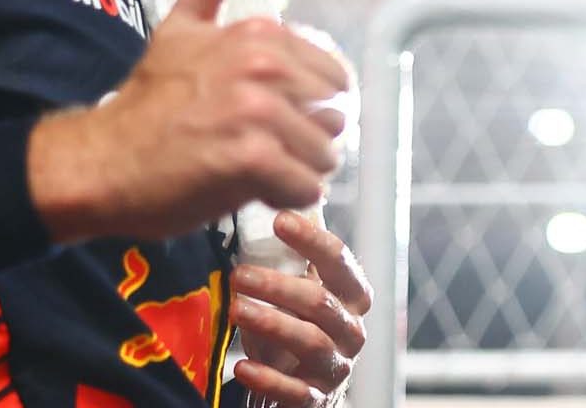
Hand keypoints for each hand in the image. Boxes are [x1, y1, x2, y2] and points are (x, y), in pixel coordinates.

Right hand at [26, 0, 350, 241]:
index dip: (309, 107)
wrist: (102, 160)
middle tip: (258, 148)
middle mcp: (264, 65)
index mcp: (259, 34)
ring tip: (252, 170)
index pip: (335, 79)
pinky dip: (285, 199)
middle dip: (307, 141)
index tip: (270, 118)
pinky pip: (306, 189)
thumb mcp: (181, 26)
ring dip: (297, 174)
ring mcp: (258, 111)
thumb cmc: (147, 103)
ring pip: (325, 157)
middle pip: (336, 119)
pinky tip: (250, 191)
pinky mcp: (251, 158)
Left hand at [232, 210, 370, 406]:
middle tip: (238, 274)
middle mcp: (351, 329)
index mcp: (352, 295)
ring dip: (270, 323)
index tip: (280, 220)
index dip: (312, 240)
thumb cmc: (299, 325)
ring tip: (234, 309)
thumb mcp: (303, 288)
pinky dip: (268, 378)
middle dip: (277, 286)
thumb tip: (274, 197)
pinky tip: (241, 367)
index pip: (339, 260)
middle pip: (319, 302)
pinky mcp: (316, 398)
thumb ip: (296, 257)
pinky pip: (296, 390)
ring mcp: (337, 366)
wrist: (305, 388)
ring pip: (310, 342)